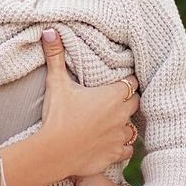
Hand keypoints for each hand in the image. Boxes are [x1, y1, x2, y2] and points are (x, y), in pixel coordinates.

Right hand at [38, 30, 138, 177]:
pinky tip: (113, 144)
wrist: (53, 151)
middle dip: (128, 100)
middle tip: (117, 99)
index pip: (131, 83)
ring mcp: (119, 136)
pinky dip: (122, 147)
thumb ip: (56, 56)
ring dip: (125, 124)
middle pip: (135, 103)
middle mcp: (121, 115)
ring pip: (133, 128)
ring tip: (115, 122)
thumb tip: (50, 31)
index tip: (120, 81)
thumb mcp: (56, 83)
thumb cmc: (56, 116)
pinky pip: (127, 150)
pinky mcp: (114, 155)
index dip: (127, 81)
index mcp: (112, 96)